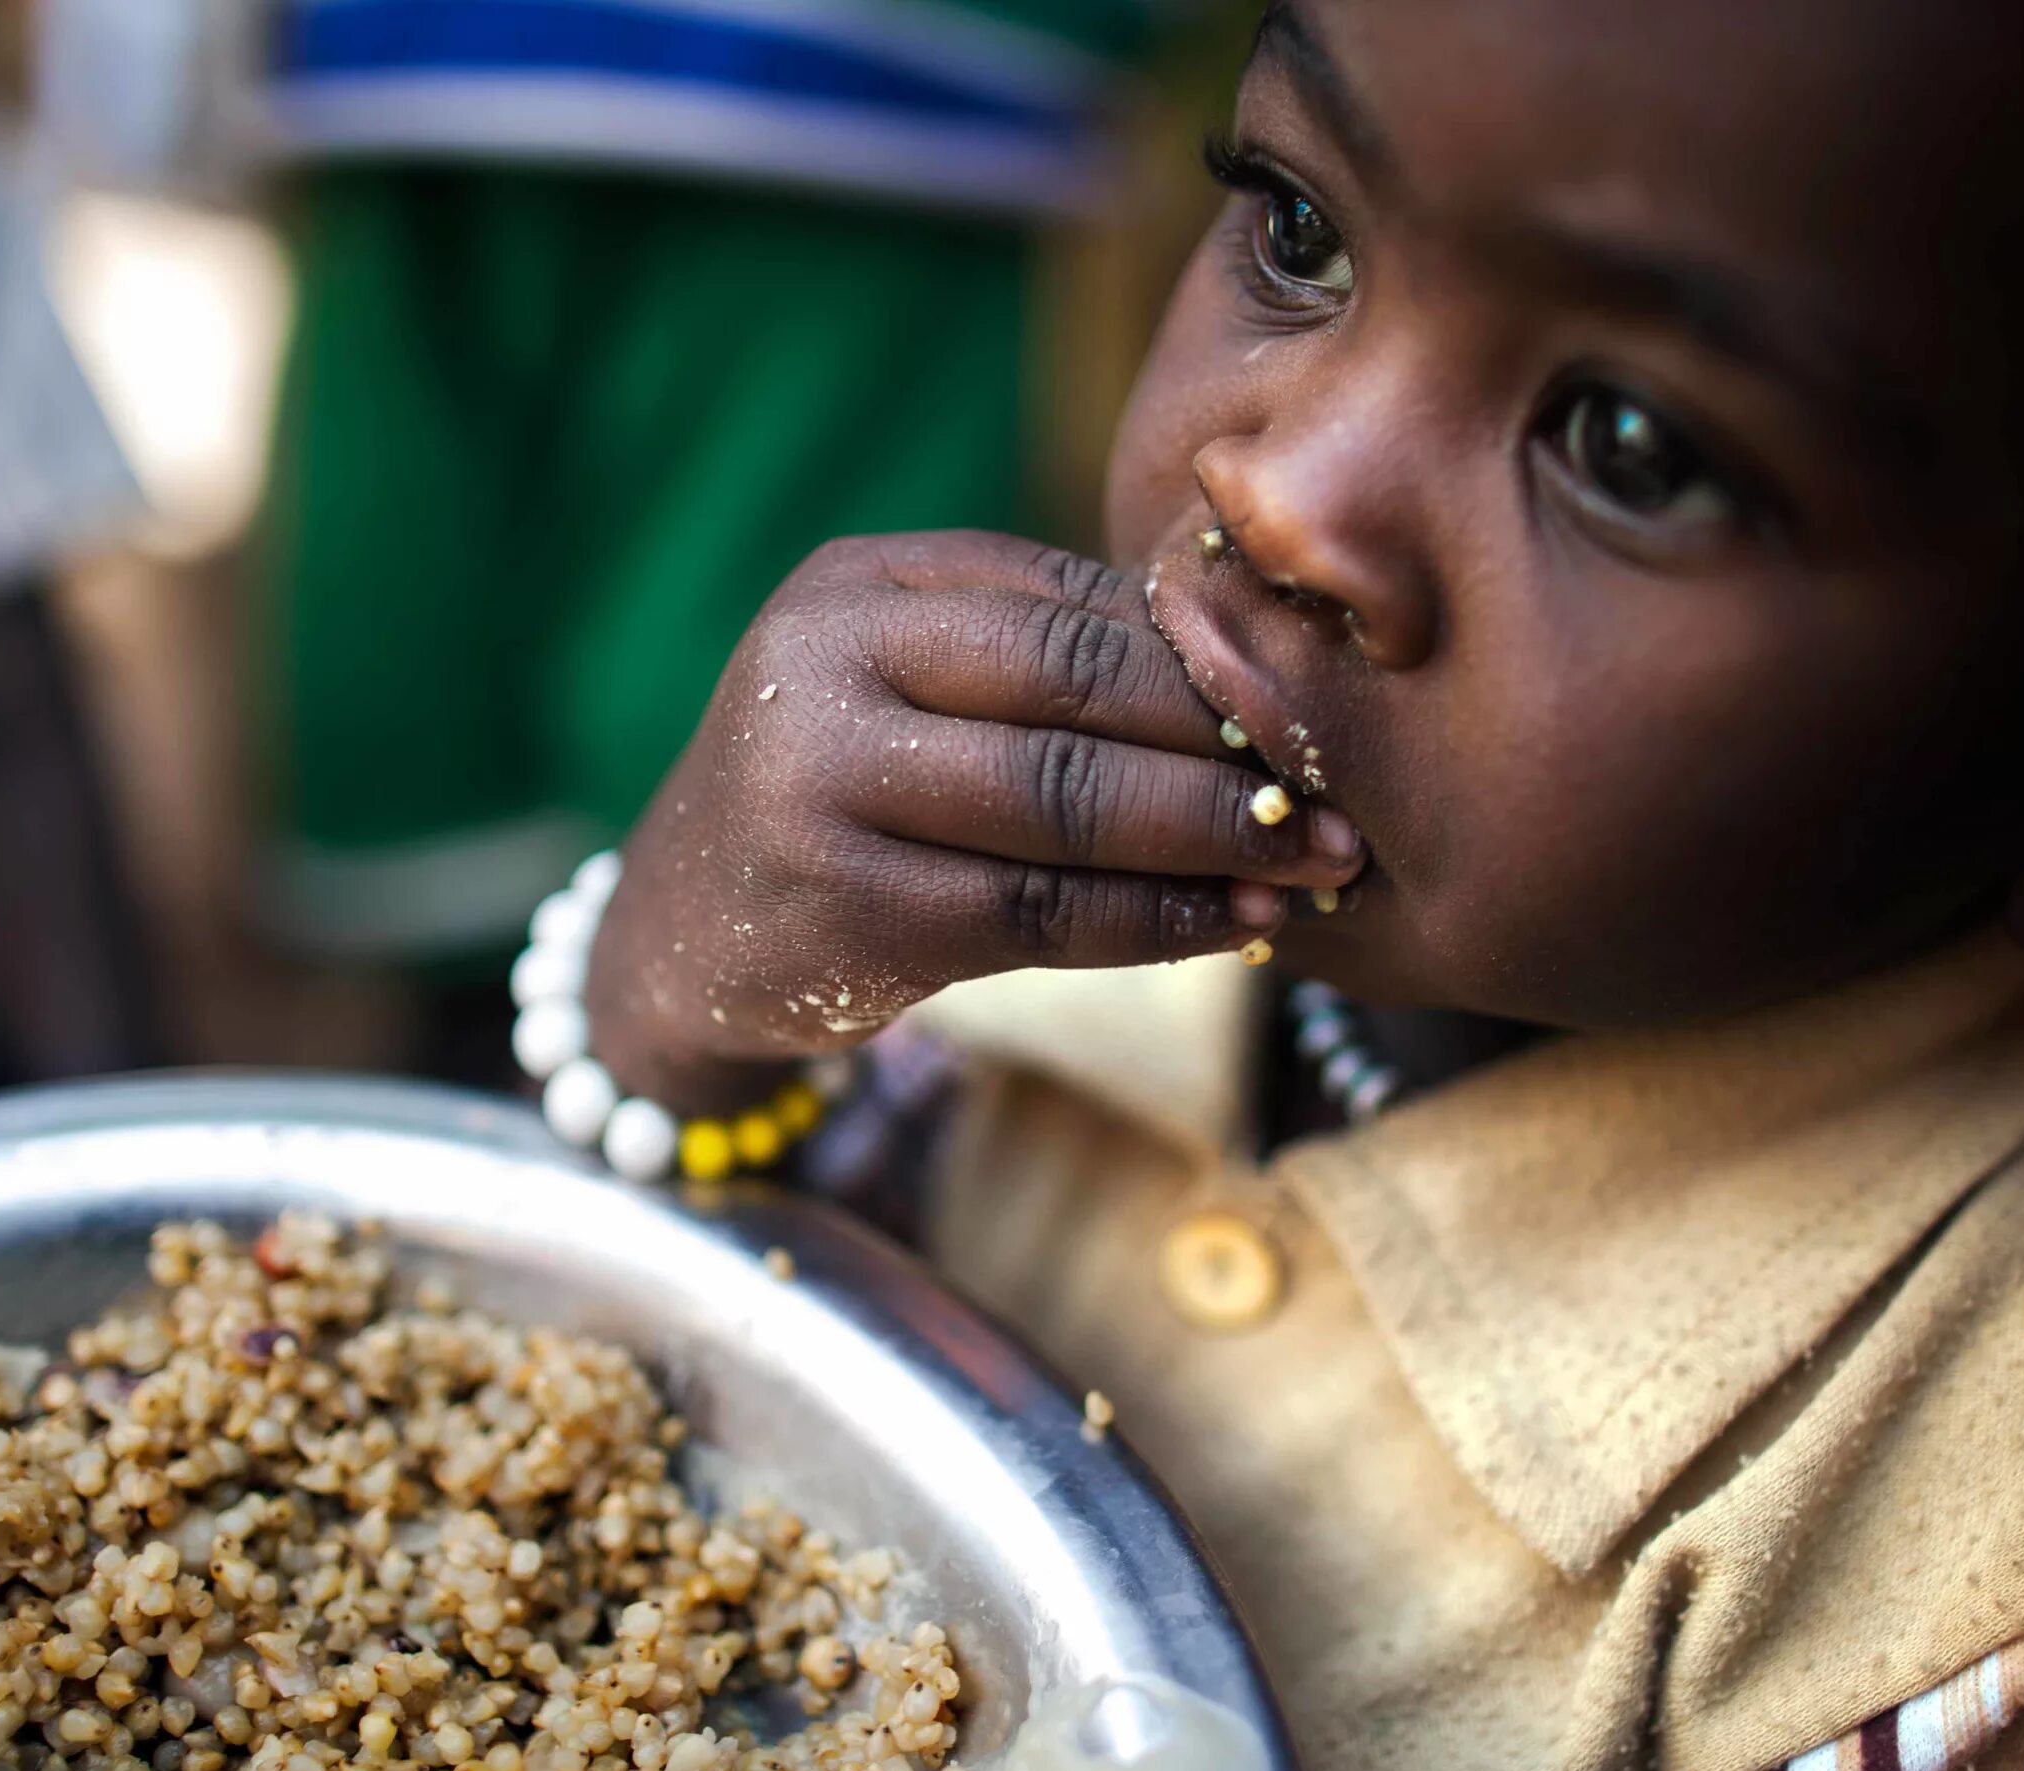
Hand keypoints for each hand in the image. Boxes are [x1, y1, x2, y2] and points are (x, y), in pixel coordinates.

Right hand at [585, 532, 1363, 1105]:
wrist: (679, 934)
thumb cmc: (841, 794)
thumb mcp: (908, 687)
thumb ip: (1041, 659)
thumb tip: (1267, 665)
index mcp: (862, 583)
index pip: (1072, 602)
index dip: (1210, 656)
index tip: (1324, 700)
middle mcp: (828, 663)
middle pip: (1077, 688)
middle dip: (1231, 739)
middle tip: (1344, 784)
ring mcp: (821, 784)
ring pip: (1067, 804)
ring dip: (1212, 838)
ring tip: (1318, 862)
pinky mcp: (842, 906)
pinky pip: (1039, 913)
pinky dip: (1155, 923)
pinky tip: (1234, 926)